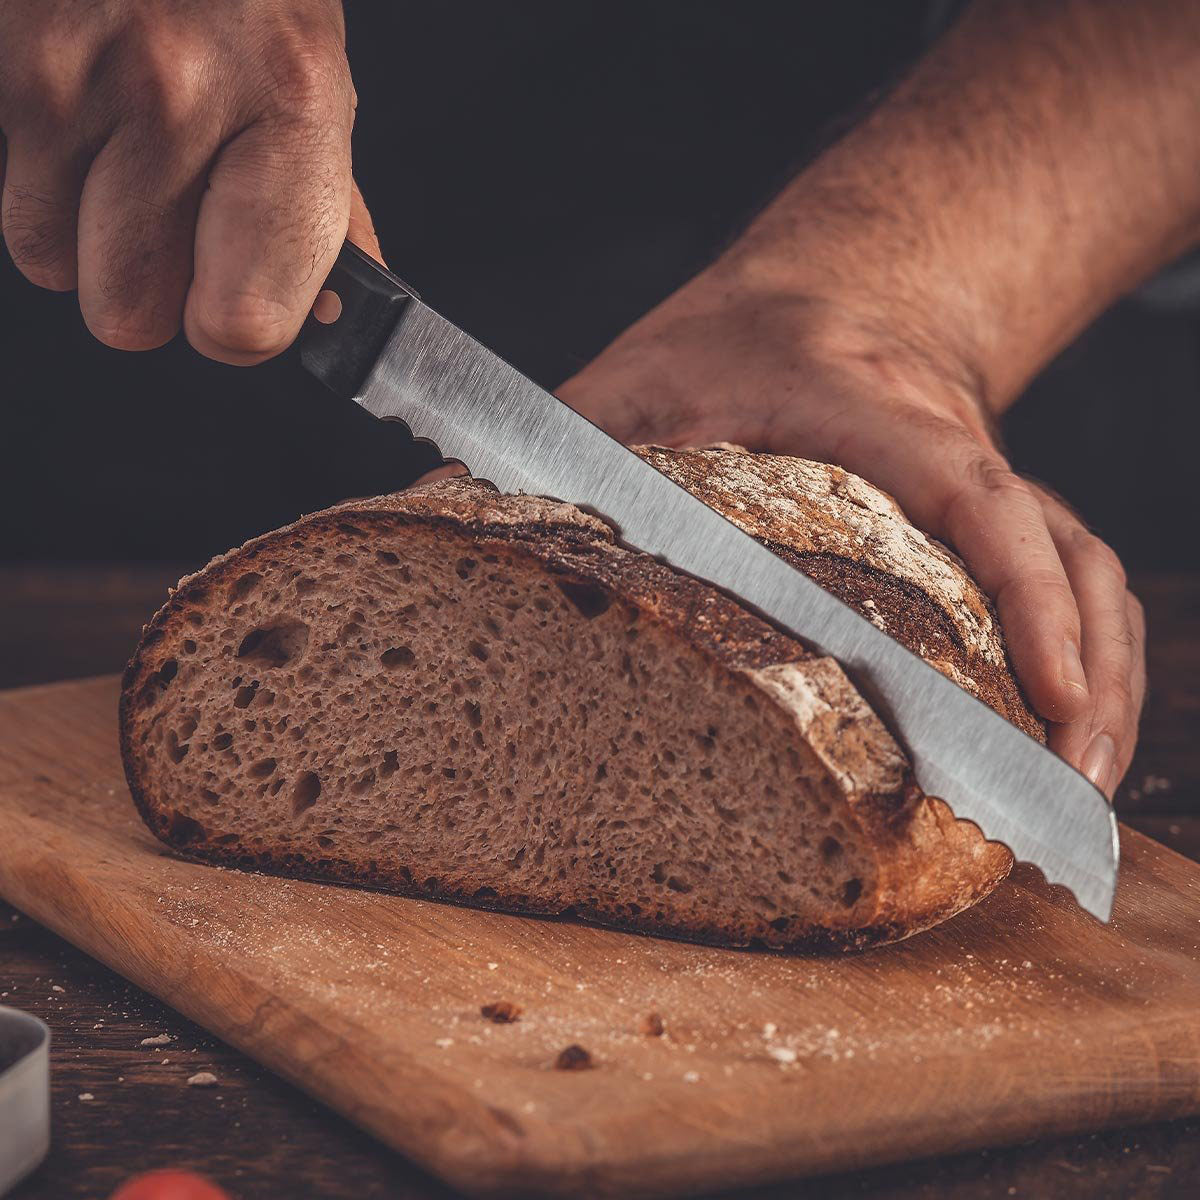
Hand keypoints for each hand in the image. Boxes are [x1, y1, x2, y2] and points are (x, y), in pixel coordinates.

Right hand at [0, 0, 378, 362]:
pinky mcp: (11, 68)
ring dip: (92, 241)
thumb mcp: (318, 92)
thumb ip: (327, 215)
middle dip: (152, 289)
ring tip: (128, 165)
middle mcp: (181, 99)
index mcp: (290, 116)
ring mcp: (79, 78)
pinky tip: (86, 134)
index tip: (232, 304)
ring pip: (60, 269)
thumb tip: (340, 314)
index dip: (233, 329)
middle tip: (176, 223)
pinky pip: (15, 214)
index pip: (242, 322)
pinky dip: (46, 194)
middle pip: (134, 315)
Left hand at [559, 263, 1145, 796]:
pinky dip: (1083, 653)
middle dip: (1082, 672)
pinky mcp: (986, 515)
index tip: (1042, 691)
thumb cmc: (725, 342)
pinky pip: (1068, 577)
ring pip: (1085, 570)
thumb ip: (555, 451)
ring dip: (1101, 675)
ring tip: (1082, 783)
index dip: (1021, 591)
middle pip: (1057, 551)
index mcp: (867, 410)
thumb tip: (442, 519)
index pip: (968, 493)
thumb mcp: (631, 381)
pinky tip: (1066, 726)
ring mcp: (981, 482)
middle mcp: (949, 445)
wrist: (821, 295)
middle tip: (1066, 788)